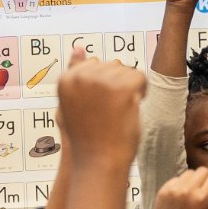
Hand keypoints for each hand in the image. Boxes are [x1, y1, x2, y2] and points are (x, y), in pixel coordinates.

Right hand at [58, 46, 145, 166]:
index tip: (96, 108)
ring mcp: (101, 81)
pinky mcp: (122, 88)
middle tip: (107, 113)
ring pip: (128, 72)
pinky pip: (141, 79)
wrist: (99, 161)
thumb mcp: (75, 101)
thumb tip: (78, 47)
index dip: (102, 87)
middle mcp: (81, 76)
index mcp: (66, 78)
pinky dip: (140, 93)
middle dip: (117, 86)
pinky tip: (128, 109)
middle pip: (113, 66)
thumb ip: (76, 72)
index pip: (96, 66)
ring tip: (116, 113)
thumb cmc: (89, 134)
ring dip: (129, 90)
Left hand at [154, 167, 207, 208]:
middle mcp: (188, 191)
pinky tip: (180, 195)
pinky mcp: (164, 190)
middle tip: (204, 187)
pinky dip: (180, 184)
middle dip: (206, 178)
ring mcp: (174, 189)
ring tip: (191, 192)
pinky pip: (176, 178)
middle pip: (203, 170)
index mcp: (202, 198)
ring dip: (193, 180)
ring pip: (190, 172)